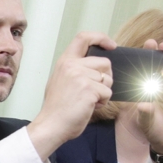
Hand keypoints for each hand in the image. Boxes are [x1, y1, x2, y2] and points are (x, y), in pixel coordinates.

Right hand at [27, 31, 117, 158]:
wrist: (51, 125)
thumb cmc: (57, 108)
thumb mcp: (60, 80)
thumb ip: (75, 69)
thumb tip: (97, 67)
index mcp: (65, 61)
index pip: (84, 37)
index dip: (101, 38)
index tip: (111, 45)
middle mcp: (72, 65)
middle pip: (104, 62)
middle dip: (106, 77)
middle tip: (95, 90)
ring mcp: (81, 76)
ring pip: (108, 79)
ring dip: (103, 92)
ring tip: (88, 100)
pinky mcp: (89, 89)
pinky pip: (108, 92)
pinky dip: (103, 102)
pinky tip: (90, 106)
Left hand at [135, 38, 162, 162]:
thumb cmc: (157, 134)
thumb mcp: (148, 125)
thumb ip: (146, 114)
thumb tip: (142, 104)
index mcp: (150, 92)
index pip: (146, 72)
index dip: (145, 60)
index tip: (142, 49)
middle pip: (162, 67)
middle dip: (160, 54)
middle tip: (158, 45)